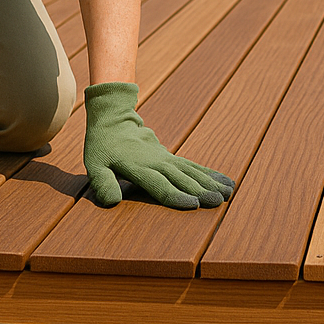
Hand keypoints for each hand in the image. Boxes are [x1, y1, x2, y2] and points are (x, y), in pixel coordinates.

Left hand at [82, 82, 234, 209]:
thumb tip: (112, 202)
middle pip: (182, 179)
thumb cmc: (102, 146)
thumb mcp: (94, 165)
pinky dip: (211, 174)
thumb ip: (102, 184)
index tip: (193, 204)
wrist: (113, 118)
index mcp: (138, 167)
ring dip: (211, 183)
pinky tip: (226, 182)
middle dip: (201, 191)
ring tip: (229, 193)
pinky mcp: (171, 157)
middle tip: (219, 201)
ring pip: (192, 172)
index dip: (175, 196)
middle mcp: (157, 162)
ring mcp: (166, 158)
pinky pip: (194, 166)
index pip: (159, 184)